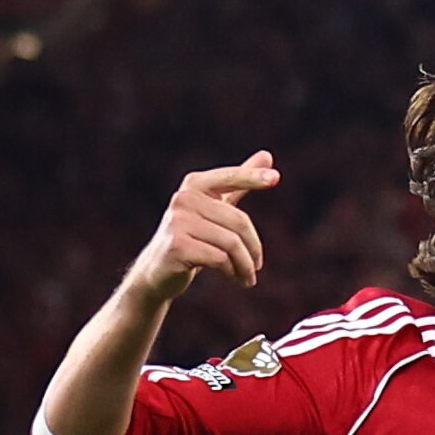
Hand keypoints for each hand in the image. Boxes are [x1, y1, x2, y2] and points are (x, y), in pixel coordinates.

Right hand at [127, 153, 277, 301]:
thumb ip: (237, 184)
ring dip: (245, 266)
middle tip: (257, 267)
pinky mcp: (178, 246)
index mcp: (194, 185)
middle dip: (253, 249)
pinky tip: (233, 279)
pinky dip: (233, 272)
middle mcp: (184, 198)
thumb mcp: (214, 209)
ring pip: (232, 243)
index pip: (229, 178)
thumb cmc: (192, 238)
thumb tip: (267, 155)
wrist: (159, 272)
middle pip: (239, 221)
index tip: (276, 178)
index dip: (251, 177)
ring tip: (247, 278)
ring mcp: (178, 221)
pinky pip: (220, 258)